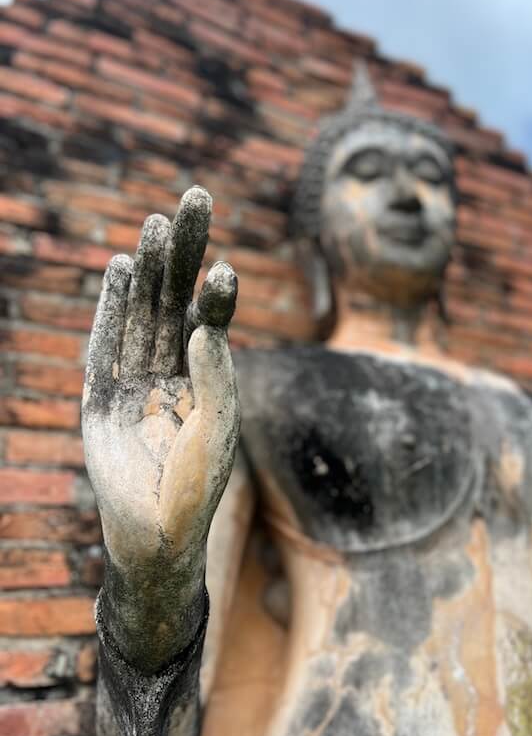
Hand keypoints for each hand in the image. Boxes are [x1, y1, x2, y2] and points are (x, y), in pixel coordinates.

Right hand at [82, 187, 239, 670]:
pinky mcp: (103, 395)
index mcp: (208, 380)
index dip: (216, 291)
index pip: (212, 320)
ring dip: (150, 269)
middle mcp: (175, 371)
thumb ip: (214, 379)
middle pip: (177, 299)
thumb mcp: (216, 434)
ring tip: (158, 226)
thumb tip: (207, 326)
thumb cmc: (195, 490)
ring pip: (143, 312)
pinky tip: (123, 270)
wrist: (153, 537)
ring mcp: (137, 379)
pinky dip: (113, 307)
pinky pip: (108, 342)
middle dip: (185, 253)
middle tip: (196, 199)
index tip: (224, 268)